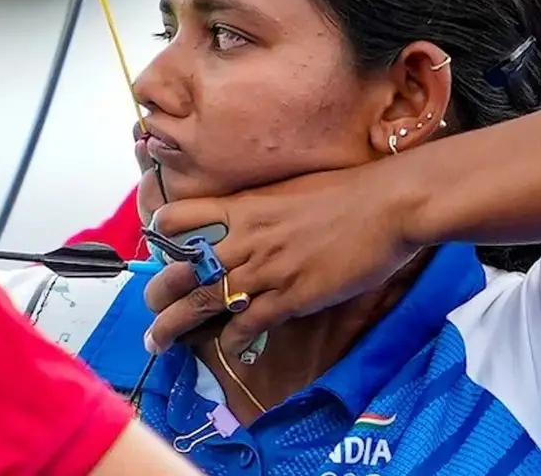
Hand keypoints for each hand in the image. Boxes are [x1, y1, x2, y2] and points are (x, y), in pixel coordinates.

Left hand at [140, 162, 419, 356]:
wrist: (389, 205)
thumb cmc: (349, 191)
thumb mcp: (291, 189)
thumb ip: (262, 208)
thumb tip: (251, 220)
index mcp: (243, 206)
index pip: (177, 218)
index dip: (160, 236)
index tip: (160, 251)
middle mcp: (245, 238)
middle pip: (179, 270)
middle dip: (156, 294)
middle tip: (151, 308)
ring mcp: (266, 270)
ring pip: (201, 304)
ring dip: (173, 328)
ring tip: (158, 343)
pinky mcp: (291, 297)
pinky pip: (246, 326)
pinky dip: (232, 342)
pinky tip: (230, 350)